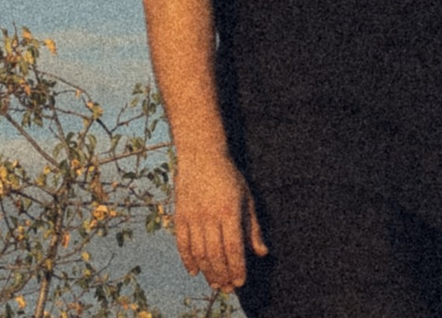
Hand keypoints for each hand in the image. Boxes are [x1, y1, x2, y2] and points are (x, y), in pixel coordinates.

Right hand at [171, 147, 266, 289]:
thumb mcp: (246, 198)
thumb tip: (261, 252)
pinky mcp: (180, 213)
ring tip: (214, 282)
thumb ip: (253, 227)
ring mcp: (192, 215)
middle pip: (215, 254)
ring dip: (207, 271)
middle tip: (227, 288)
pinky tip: (194, 271)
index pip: (233, 248)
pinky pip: (182, 242)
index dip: (236, 269)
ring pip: (199, 252)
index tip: (240, 282)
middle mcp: (209, 215)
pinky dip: (187, 259)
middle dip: (222, 275)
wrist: (201, 153)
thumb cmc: (228, 176)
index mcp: (229, 211)